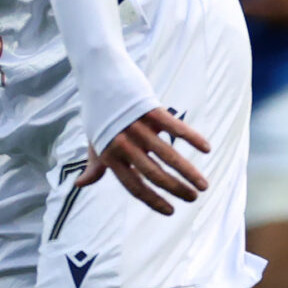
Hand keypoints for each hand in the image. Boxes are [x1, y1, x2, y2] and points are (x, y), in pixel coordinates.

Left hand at [76, 106, 211, 215]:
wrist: (100, 77)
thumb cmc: (99, 113)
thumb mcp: (94, 140)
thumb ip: (95, 165)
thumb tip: (80, 185)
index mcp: (110, 155)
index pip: (133, 185)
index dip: (152, 200)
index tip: (170, 211)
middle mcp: (123, 143)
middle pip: (153, 173)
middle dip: (175, 189)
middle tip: (193, 199)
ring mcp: (137, 126)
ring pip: (167, 154)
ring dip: (188, 172)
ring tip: (203, 185)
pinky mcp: (149, 109)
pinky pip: (174, 127)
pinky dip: (191, 138)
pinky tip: (207, 149)